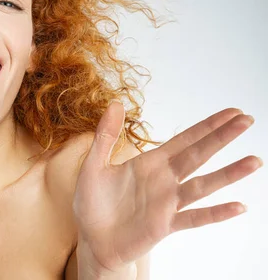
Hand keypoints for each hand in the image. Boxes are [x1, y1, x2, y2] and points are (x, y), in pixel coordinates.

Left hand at [72, 101, 261, 272]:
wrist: (91, 239)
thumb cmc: (92, 203)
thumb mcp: (93, 164)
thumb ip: (106, 136)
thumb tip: (116, 102)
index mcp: (149, 163)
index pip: (184, 140)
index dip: (206, 126)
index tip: (231, 112)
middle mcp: (164, 180)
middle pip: (198, 155)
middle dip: (222, 138)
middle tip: (248, 120)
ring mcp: (167, 203)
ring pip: (202, 186)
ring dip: (228, 174)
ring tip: (254, 161)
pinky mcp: (165, 225)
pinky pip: (194, 219)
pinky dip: (215, 213)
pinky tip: (238, 207)